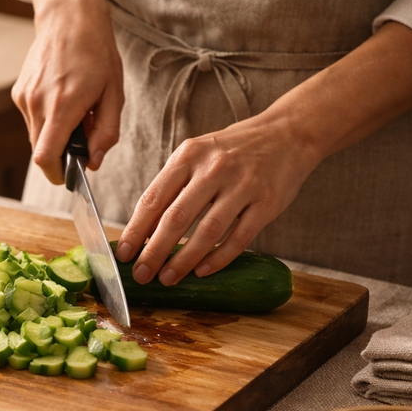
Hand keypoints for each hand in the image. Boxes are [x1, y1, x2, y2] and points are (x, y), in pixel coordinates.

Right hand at [12, 0, 122, 183]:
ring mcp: (24, 98)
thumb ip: (105, 132)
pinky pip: (33, 120)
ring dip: (55, 136)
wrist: (68, 17)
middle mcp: (37, 103)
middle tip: (83, 137)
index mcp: (63, 105)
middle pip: (40, 152)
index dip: (57, 174)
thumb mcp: (114, 94)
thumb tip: (93, 162)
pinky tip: (62, 98)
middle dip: (60, 155)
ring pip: (36, 137)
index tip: (71, 176)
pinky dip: (47, 121)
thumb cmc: (97, 53)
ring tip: (75, 111)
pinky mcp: (19, 92)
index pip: (45, 157)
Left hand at [114, 113, 321, 284]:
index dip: (135, 230)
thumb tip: (144, 229)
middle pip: (176, 218)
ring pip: (207, 231)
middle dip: (154, 251)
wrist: (288, 133)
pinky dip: (218, 258)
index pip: (154, 198)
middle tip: (141, 275)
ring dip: (184, 260)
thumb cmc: (234, 149)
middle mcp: (214, 168)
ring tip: (168, 278)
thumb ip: (173, 185)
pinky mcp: (267, 202)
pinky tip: (202, 270)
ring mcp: (243, 185)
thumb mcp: (197, 154)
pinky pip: (239, 237)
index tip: (123, 254)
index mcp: (189, 155)